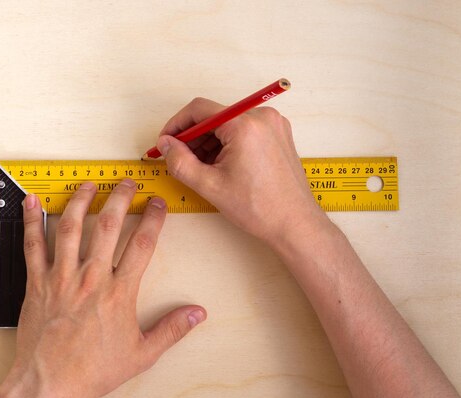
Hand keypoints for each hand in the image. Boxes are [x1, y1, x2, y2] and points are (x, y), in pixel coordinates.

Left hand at [0, 180, 205, 397]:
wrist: (49, 384)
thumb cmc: (91, 371)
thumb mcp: (141, 354)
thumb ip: (171, 330)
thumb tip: (196, 314)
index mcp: (118, 293)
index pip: (141, 244)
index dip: (152, 219)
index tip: (156, 205)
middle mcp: (90, 278)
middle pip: (108, 226)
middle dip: (119, 198)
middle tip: (126, 183)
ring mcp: (62, 277)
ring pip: (71, 228)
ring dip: (81, 201)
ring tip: (89, 185)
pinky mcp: (37, 283)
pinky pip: (32, 245)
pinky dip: (30, 221)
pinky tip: (31, 202)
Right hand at [156, 98, 330, 246]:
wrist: (294, 224)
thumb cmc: (260, 208)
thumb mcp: (210, 186)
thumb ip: (180, 162)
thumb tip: (165, 145)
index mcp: (245, 125)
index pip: (199, 110)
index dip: (176, 125)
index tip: (166, 141)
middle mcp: (262, 117)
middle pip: (214, 116)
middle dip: (193, 136)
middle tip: (179, 158)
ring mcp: (273, 125)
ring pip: (228, 123)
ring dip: (210, 141)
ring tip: (201, 168)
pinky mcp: (278, 134)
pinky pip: (244, 130)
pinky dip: (228, 143)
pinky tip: (221, 166)